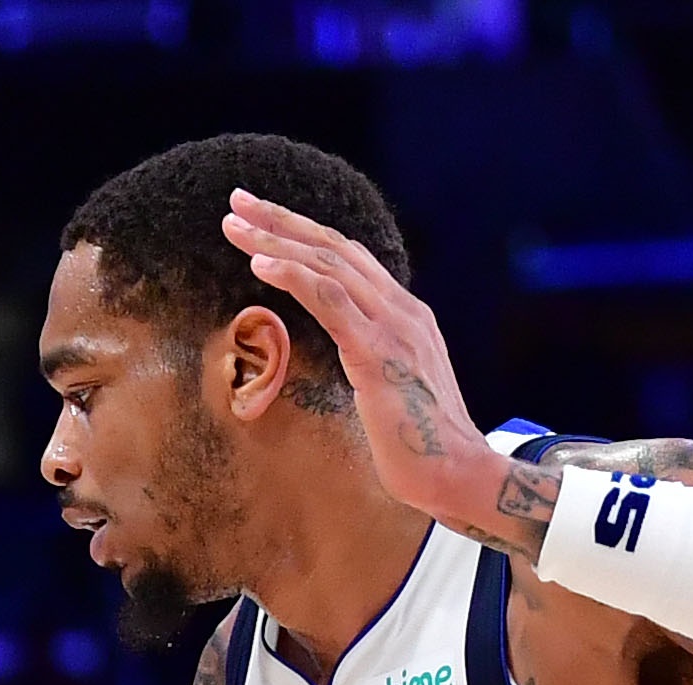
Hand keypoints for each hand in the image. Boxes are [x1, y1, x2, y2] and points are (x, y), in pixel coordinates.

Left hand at [218, 189, 515, 543]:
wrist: (458, 474)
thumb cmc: (420, 447)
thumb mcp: (393, 389)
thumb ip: (372, 361)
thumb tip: (348, 359)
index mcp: (404, 315)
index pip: (348, 260)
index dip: (304, 234)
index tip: (262, 219)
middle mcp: (401, 310)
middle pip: (334, 248)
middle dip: (282, 221)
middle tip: (237, 202)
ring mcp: (393, 328)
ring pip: (328, 266)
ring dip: (276, 241)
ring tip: (234, 226)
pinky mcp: (379, 355)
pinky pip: (332, 303)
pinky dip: (295, 277)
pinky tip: (260, 264)